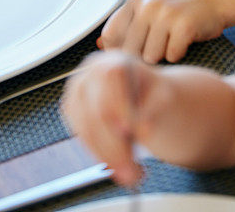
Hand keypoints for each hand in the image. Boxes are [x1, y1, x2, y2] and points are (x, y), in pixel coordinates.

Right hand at [62, 51, 169, 185]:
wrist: (140, 95)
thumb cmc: (153, 92)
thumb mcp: (163, 94)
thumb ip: (154, 107)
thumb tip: (143, 130)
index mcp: (114, 60)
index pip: (111, 78)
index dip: (120, 105)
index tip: (132, 131)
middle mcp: (90, 72)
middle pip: (97, 109)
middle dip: (116, 145)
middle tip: (134, 171)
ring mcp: (76, 91)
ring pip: (87, 128)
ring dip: (108, 157)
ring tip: (130, 174)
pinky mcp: (71, 110)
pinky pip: (82, 136)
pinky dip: (100, 155)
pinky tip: (116, 165)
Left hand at [98, 0, 224, 62]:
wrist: (214, 0)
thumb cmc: (178, 12)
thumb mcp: (149, 13)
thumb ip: (126, 28)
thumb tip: (100, 46)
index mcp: (134, 2)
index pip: (110, 36)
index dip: (118, 51)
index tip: (132, 53)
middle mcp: (147, 5)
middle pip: (130, 50)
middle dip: (143, 57)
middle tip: (158, 47)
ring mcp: (166, 14)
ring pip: (151, 56)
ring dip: (162, 56)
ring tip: (171, 42)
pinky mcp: (184, 25)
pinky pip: (172, 56)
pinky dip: (178, 54)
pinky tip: (184, 42)